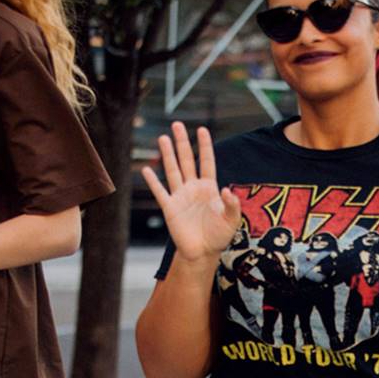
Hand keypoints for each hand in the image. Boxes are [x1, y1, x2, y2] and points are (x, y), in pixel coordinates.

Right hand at [141, 122, 240, 263]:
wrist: (203, 253)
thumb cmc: (219, 236)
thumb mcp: (231, 220)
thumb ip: (232, 205)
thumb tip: (226, 190)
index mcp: (209, 188)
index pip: (207, 162)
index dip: (204, 146)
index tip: (202, 129)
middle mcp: (193, 188)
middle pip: (187, 160)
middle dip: (182, 142)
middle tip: (176, 124)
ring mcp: (180, 197)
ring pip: (173, 171)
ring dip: (168, 154)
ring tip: (163, 138)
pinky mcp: (170, 208)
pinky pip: (160, 192)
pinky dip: (153, 182)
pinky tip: (147, 169)